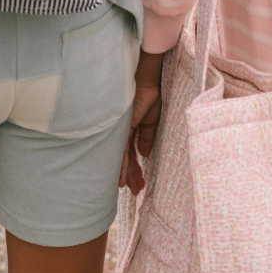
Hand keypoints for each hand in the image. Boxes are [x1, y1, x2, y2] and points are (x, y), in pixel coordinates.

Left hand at [120, 49, 167, 195]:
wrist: (147, 82)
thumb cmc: (150, 94)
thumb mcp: (152, 119)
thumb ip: (147, 137)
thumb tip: (144, 154)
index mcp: (131, 128)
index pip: (131, 152)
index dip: (135, 167)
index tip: (139, 182)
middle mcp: (122, 131)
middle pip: (125, 158)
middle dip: (131, 175)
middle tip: (136, 190)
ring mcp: (118, 131)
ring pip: (120, 158)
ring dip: (126, 175)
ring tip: (130, 190)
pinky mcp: (119, 130)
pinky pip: (119, 152)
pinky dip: (122, 167)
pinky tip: (123, 180)